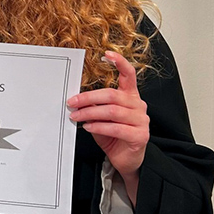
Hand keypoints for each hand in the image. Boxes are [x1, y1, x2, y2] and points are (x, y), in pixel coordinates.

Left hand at [68, 51, 148, 204]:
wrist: (126, 159)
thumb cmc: (113, 136)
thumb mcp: (101, 118)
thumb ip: (94, 107)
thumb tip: (76, 99)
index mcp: (130, 97)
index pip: (129, 75)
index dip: (120, 63)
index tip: (107, 54)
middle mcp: (138, 105)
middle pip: (112, 95)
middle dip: (88, 98)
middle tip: (72, 102)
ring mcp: (142, 121)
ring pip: (112, 111)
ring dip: (90, 113)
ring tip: (76, 116)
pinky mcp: (140, 136)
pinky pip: (116, 128)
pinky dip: (99, 126)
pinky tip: (88, 127)